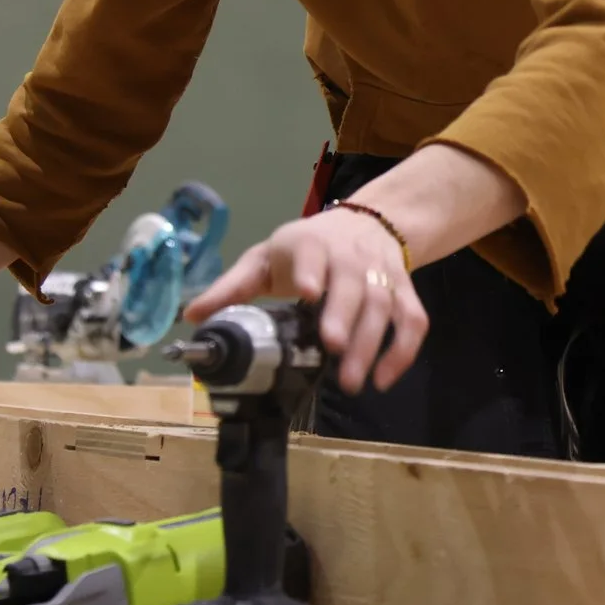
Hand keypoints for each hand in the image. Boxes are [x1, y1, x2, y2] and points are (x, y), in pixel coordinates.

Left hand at [184, 208, 427, 394]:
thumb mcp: (265, 258)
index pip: (313, 254)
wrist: (365, 222)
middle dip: (345, 317)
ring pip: (385, 306)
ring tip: (354, 382)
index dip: (313, 271)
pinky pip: (413, 320)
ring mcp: (382, 274)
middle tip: (334, 350)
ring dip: (373, 344)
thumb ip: (232, 287)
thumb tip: (191, 318)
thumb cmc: (305, 249)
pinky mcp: (404, 290)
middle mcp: (351, 257)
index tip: (307, 292)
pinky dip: (403, 350)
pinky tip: (384, 379)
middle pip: (354, 285)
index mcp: (311, 245)